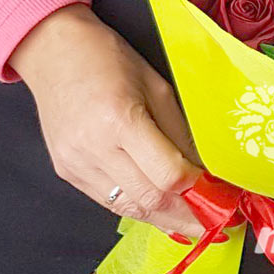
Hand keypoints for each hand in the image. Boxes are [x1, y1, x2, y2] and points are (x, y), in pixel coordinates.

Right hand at [10, 4, 203, 236]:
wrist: (54, 52)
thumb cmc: (107, 59)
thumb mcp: (156, 85)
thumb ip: (179, 131)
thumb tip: (203, 169)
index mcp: (120, 120)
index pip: (167, 174)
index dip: (198, 189)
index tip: (219, 193)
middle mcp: (94, 148)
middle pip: (149, 199)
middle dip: (186, 216)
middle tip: (213, 220)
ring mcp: (76, 164)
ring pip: (128, 208)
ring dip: (163, 219)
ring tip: (191, 221)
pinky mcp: (67, 172)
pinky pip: (108, 201)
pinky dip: (137, 206)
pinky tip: (158, 206)